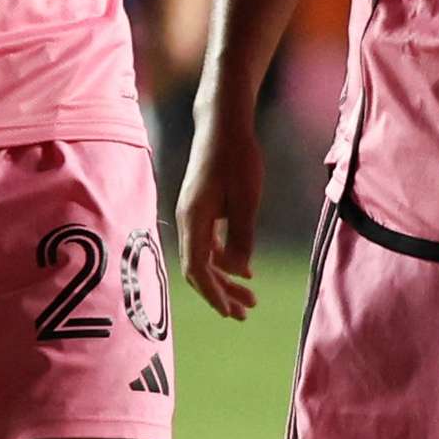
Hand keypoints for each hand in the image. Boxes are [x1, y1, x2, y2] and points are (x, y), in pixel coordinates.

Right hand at [176, 112, 263, 320]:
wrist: (223, 125)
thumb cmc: (237, 158)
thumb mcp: (246, 200)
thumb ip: (240, 237)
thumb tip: (234, 270)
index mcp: (194, 220)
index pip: (198, 269)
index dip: (213, 294)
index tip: (230, 313)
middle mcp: (188, 221)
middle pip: (199, 269)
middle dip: (220, 293)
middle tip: (244, 314)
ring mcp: (193, 215)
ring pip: (205, 258)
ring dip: (225, 279)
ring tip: (249, 298)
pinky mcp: (201, 208)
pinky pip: (209, 244)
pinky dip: (224, 260)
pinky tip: (245, 270)